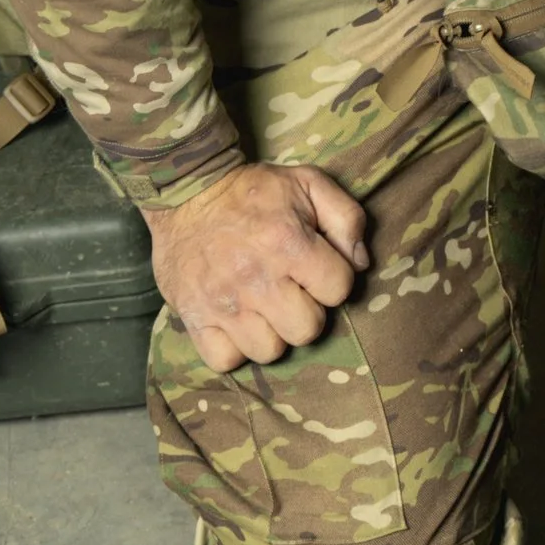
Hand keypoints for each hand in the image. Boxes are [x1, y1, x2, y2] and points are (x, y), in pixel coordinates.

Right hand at [148, 159, 368, 371]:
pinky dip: (233, 348)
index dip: (333, 279)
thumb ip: (347, 218)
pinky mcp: (194, 318)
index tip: (314, 268)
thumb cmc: (252, 191)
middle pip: (307, 330)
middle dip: (306, 311)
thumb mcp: (308, 183)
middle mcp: (255, 277)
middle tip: (290, 292)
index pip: (339, 289)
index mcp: (287, 242)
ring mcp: (222, 303)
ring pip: (269, 351)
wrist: (185, 192)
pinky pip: (224, 360)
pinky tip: (237, 323)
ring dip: (271, 333)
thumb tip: (360, 263)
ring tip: (262, 307)